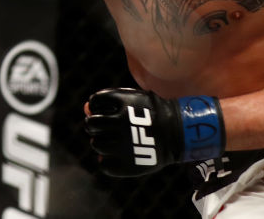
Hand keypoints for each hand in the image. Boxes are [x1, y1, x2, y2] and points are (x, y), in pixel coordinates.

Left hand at [84, 88, 224, 177]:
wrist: (178, 133)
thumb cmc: (151, 113)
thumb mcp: (132, 99)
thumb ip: (108, 102)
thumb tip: (85, 107)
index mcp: (124, 103)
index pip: (95, 102)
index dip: (97, 105)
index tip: (106, 109)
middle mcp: (122, 123)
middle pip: (91, 124)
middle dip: (94, 124)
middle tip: (103, 128)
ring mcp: (124, 145)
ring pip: (96, 144)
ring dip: (100, 141)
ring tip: (112, 141)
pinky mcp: (127, 164)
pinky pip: (104, 164)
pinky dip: (106, 160)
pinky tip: (116, 155)